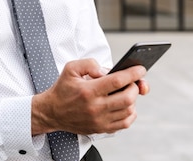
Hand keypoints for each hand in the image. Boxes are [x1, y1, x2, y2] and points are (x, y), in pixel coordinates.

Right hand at [31, 59, 147, 135]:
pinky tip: (123, 105)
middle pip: (128, 98)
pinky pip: (125, 123)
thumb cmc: (63, 89)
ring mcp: (99, 120)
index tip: (141, 69)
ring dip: (132, 100)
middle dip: (134, 87)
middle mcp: (95, 107)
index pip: (117, 81)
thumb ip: (89, 63)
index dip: (133, 74)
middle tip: (131, 82)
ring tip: (125, 93)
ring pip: (129, 111)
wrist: (52, 111)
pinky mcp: (101, 129)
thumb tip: (106, 70)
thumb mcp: (70, 68)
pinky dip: (129, 113)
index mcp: (88, 90)